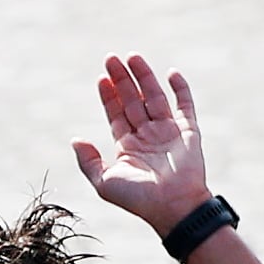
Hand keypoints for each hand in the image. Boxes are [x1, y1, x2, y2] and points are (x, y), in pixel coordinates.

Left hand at [72, 56, 211, 237]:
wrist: (173, 207)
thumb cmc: (138, 199)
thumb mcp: (104, 182)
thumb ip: (88, 161)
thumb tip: (75, 139)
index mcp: (128, 147)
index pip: (116, 114)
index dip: (108, 95)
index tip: (102, 78)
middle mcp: (147, 136)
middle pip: (132, 100)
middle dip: (122, 79)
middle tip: (111, 58)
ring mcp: (168, 132)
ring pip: (154, 97)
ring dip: (144, 76)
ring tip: (132, 56)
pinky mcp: (188, 132)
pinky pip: (185, 105)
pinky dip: (180, 89)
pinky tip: (171, 73)